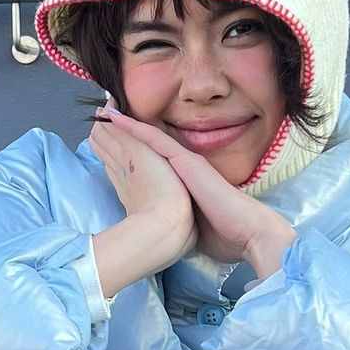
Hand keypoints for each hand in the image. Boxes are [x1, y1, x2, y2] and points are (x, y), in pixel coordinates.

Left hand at [98, 106, 289, 264]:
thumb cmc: (226, 236)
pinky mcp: (186, 162)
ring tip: (102, 113)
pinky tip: (115, 119)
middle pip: (149, 147)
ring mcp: (186, 163)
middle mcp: (185, 168)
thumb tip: (167, 231)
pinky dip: (135, 128)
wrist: (248, 233)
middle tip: (101, 119)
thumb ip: (179, 219)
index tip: (113, 147)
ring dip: (125, 125)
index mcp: (186, 184)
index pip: (156, 165)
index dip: (134, 154)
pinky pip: (156, 139)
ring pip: (150, 137)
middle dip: (124, 134)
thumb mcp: (193, 226)